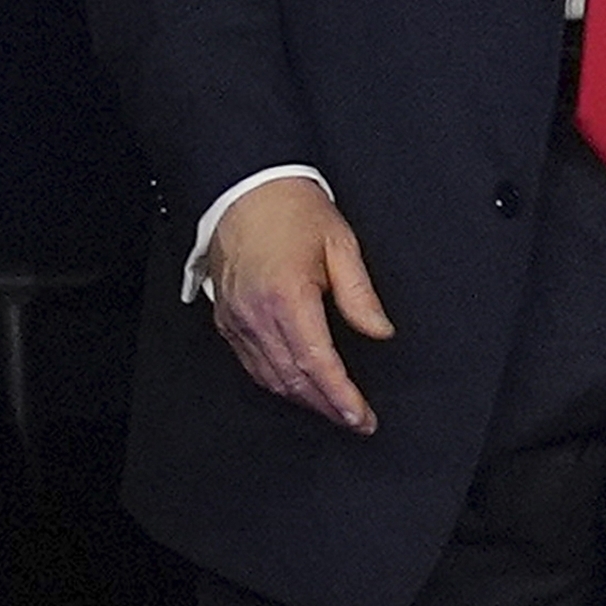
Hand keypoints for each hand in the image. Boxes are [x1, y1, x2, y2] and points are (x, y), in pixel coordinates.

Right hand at [209, 177, 394, 433]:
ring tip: (330, 407)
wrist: (245, 185)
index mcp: (288, 295)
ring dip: (303, 399)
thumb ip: (360, 294)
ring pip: (270, 378)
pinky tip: (295, 384)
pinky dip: (276, 381)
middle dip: (327, 406)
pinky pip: (250, 364)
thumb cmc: (289, 207)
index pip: (319, 364)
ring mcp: (237, 319)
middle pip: (295, 379)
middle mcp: (258, 313)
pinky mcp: (226, 319)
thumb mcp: (340, 242)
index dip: (342, 398)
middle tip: (353, 420)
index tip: (361, 417)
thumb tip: (380, 330)